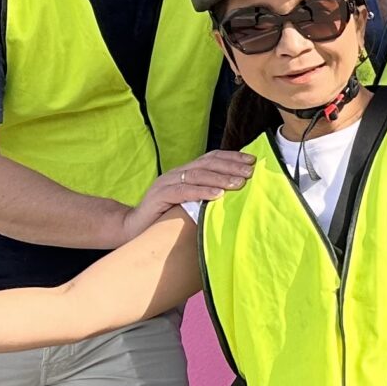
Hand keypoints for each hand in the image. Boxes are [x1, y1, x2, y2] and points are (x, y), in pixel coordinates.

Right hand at [114, 151, 254, 244]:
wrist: (133, 228)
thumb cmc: (166, 217)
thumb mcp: (190, 203)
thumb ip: (206, 195)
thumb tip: (237, 192)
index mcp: (185, 172)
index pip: (211, 158)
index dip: (232, 157)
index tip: (252, 161)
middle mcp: (176, 173)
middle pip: (207, 163)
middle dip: (231, 166)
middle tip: (251, 171)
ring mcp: (167, 183)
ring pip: (197, 175)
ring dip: (221, 178)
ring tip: (239, 183)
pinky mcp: (160, 195)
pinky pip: (183, 191)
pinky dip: (202, 191)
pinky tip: (217, 194)